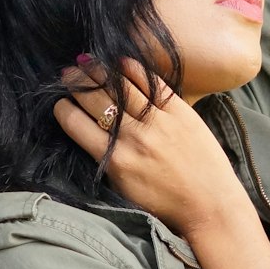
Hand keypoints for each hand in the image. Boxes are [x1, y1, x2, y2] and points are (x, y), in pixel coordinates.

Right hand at [54, 56, 251, 240]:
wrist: (209, 205)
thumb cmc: (165, 203)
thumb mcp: (123, 188)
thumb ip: (105, 159)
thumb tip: (87, 130)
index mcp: (114, 160)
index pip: (75, 124)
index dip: (62, 109)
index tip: (60, 102)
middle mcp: (133, 137)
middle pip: (95, 99)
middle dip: (76, 83)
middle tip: (68, 73)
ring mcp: (158, 122)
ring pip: (121, 86)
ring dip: (99, 71)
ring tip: (88, 62)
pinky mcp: (181, 112)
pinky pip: (152, 83)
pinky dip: (134, 70)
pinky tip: (121, 63)